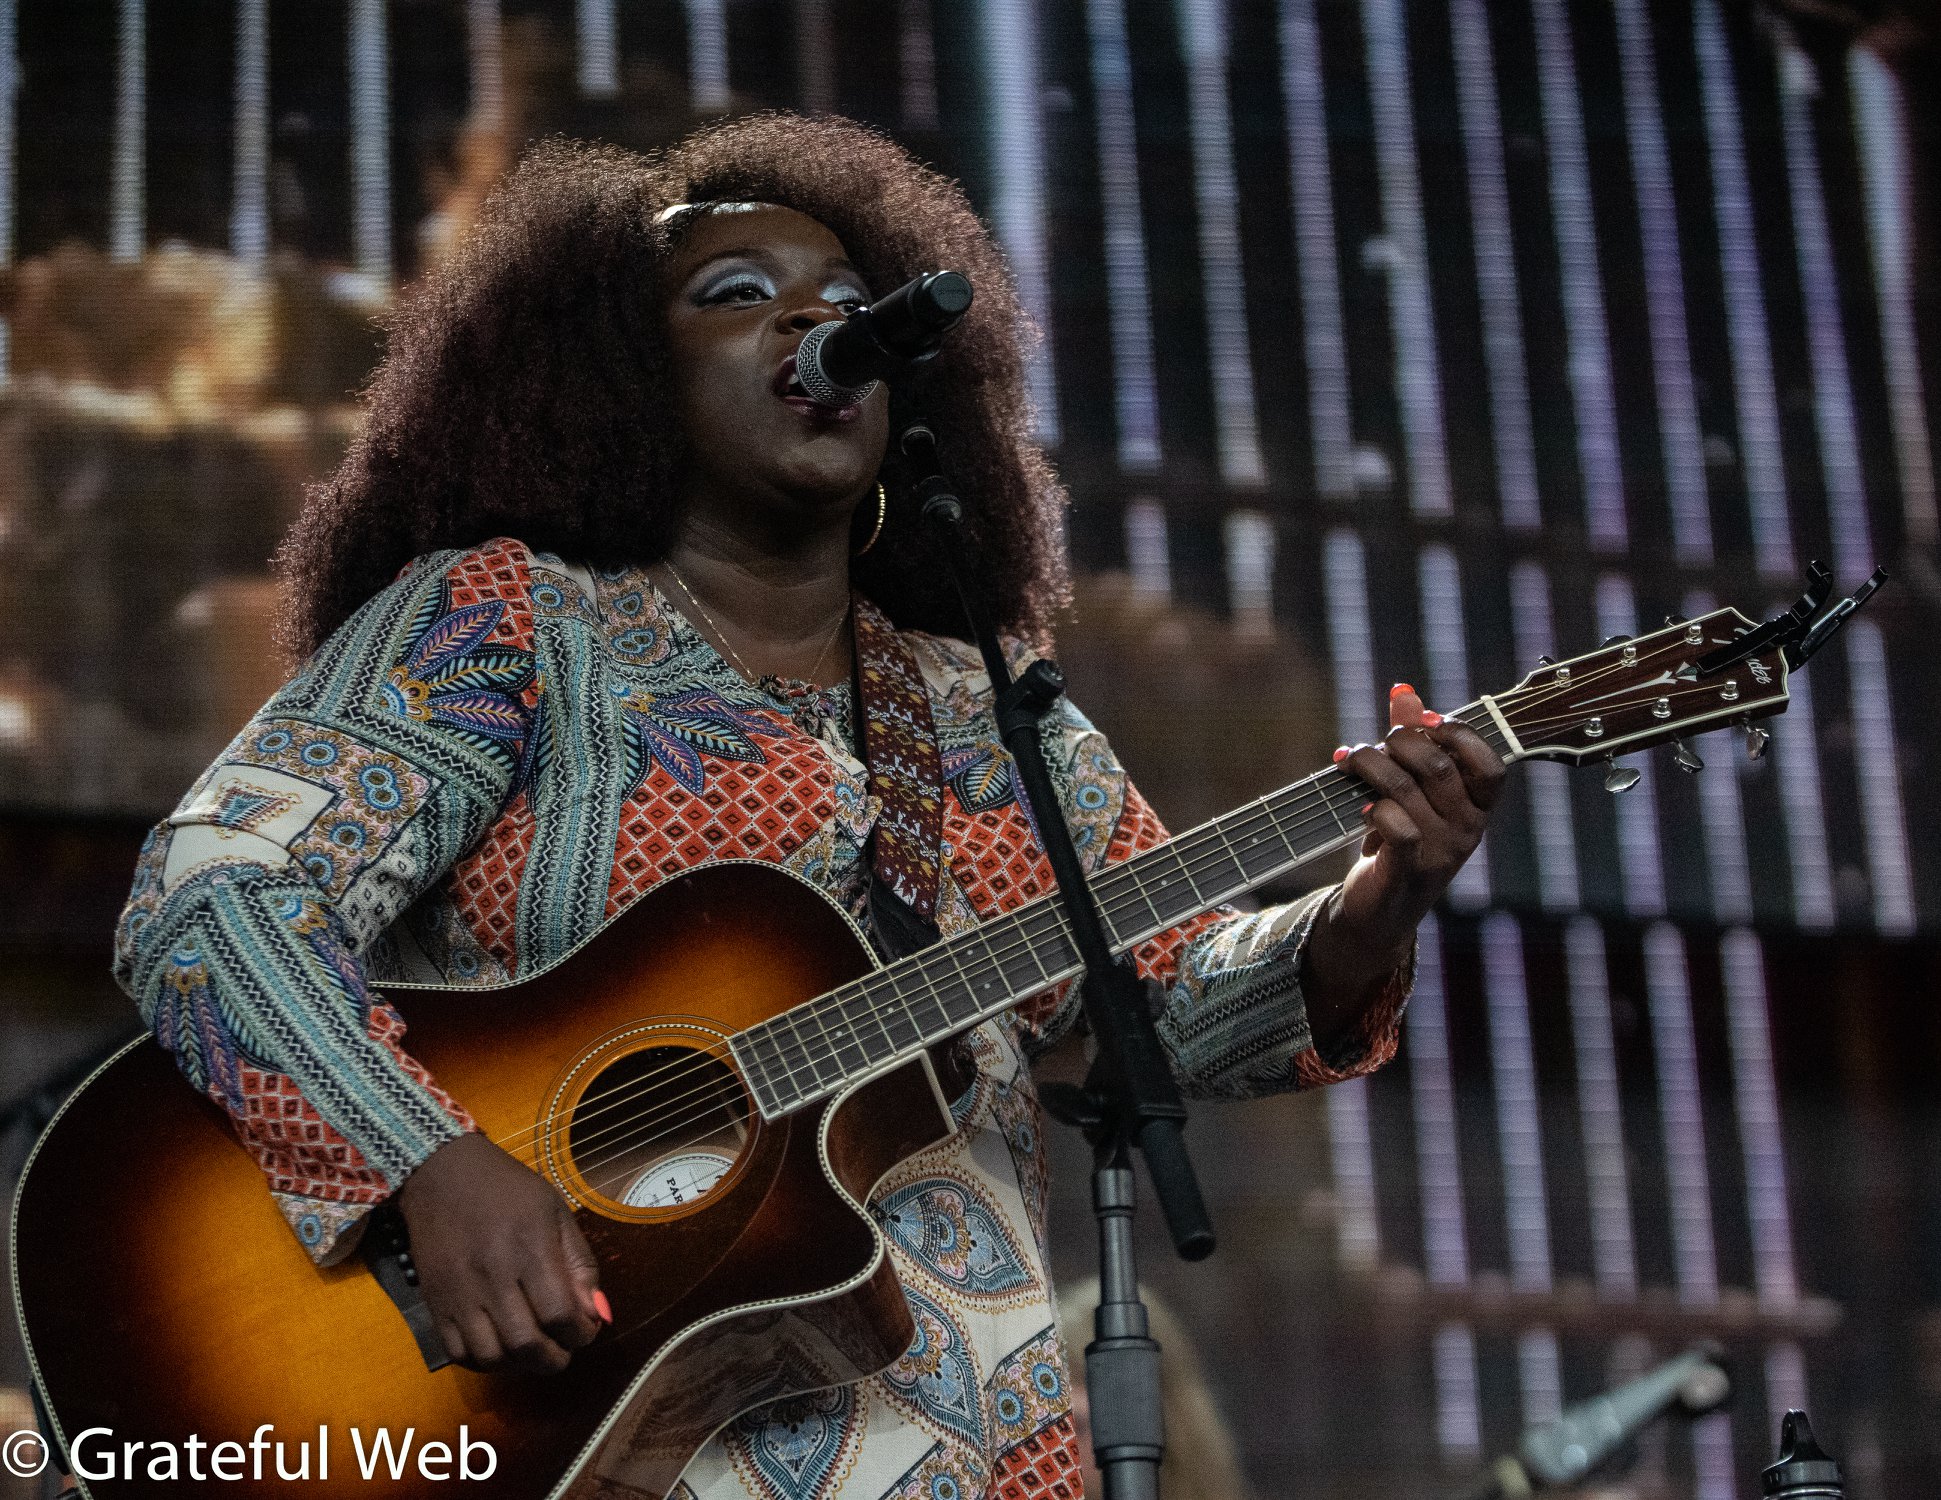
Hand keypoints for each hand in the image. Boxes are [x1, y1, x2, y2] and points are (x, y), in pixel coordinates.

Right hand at [396, 1132, 606, 1373]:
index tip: (586, 1330)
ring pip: (491, 1356)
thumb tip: (596, 1312)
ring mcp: (458, 1292)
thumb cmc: (507, 1189)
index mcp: (529, 1247)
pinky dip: (483, 1361)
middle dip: (554, 1360)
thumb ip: (579, 1262)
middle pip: (526, 1344)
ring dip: (519, 1365)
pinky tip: (500, 1347)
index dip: (581, 1334)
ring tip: (532, 1351)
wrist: (441, 1173)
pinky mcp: (434, 1301)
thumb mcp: (556, 1210)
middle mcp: (492, 1274)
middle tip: (563, 1352)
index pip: (560, 1314)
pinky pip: (457, 1352)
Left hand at [1304, 684, 1504, 1041]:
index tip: (1425, 721)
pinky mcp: (1411, 871)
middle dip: (1397, 743)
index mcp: (1476, 808)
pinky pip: (1397, 826)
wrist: (1375, 911)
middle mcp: (1468, 830)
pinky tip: (1360, 806)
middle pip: (1438, 765)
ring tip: (1348, 760)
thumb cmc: (1395, 841)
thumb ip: (1412, 740)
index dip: (1459, 734)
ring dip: (1370, 765)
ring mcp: (1443, 853)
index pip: (1491, 763)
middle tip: (1370, 746)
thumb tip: (1403, 689)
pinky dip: (1374, 808)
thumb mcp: (1409, 789)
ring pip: (1407, 788)